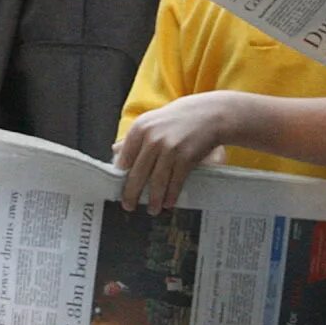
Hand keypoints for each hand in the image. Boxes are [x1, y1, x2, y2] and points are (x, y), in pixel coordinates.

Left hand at [112, 93, 232, 212]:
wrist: (210, 114)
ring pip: (157, 181)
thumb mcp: (152, 121)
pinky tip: (168, 203)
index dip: (121, 178)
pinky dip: (171, 195)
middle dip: (132, 194)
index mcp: (140, 129)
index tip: (118, 190)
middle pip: (137, 173)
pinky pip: (175, 182)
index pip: (124, 159)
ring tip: (152, 209)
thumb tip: (115, 151)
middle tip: (129, 206)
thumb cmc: (179, 118)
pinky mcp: (186, 157)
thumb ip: (134, 137)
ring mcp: (170, 148)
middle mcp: (152, 138)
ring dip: (153, 199)